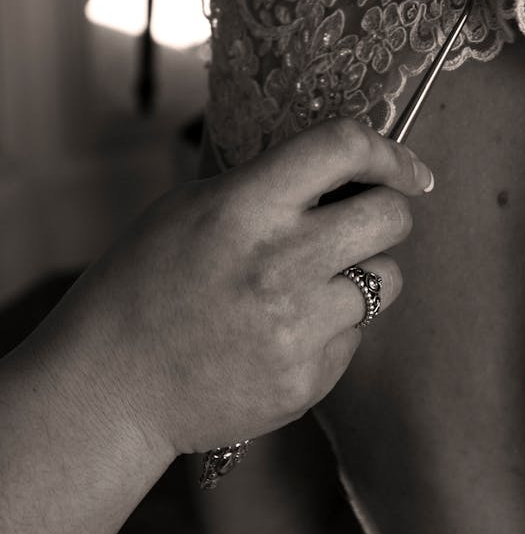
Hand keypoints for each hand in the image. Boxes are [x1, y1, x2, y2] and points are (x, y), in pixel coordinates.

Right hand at [63, 120, 432, 456]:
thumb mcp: (190, 207)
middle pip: (391, 217)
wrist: (111, 385)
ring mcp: (297, 327)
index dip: (387, 151)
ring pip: (386, 280)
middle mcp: (279, 263)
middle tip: (364, 221)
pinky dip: (332, 328)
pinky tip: (282, 333)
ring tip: (309, 285)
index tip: (404, 167)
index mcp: (244, 206)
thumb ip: (265, 186)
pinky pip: (355, 335)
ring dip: (361, 274)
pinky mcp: (308, 380)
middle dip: (388, 211)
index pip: (342, 148)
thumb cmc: (144, 284)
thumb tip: (340, 174)